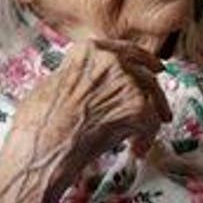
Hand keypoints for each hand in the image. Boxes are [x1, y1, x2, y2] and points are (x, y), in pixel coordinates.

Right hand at [8, 36, 171, 177]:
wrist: (43, 147)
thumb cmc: (39, 124)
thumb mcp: (55, 84)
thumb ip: (81, 78)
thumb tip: (94, 89)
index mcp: (88, 50)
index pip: (125, 51)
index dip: (144, 61)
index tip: (155, 68)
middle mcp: (110, 60)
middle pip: (144, 75)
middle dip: (155, 95)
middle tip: (163, 111)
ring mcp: (125, 81)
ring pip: (151, 99)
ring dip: (150, 122)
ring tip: (140, 142)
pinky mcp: (136, 106)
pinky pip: (152, 122)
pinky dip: (147, 139)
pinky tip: (135, 151)